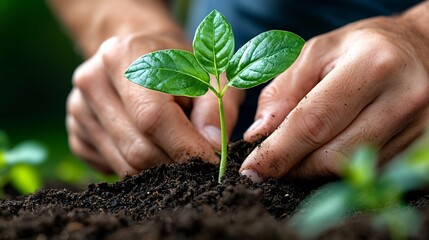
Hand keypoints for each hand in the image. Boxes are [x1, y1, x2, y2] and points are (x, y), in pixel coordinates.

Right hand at [66, 33, 243, 175]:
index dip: (185, 147)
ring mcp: (78, 109)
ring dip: (159, 167)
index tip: (211, 163)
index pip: (152, 117)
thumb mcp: (211, 74)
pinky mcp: (76, 134)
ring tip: (175, 144)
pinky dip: (139, 168)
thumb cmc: (182, 65)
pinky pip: (112, 168)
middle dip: (175, 163)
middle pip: (137, 148)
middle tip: (198, 161)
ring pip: (125, 165)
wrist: (143, 55)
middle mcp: (92, 81)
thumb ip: (216, 108)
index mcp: (124, 56)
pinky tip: (151, 143)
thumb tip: (213, 147)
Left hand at [241, 15, 428, 181]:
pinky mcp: (421, 149)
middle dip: (293, 167)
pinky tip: (329, 152)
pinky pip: (368, 174)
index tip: (252, 170)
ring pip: (350, 171)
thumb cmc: (359, 49)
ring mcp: (418, 129)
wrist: (418, 51)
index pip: (314, 121)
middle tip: (271, 164)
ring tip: (300, 153)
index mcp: (371, 66)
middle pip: (332, 155)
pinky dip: (339, 170)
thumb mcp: (315, 53)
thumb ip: (283, 91)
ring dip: (314, 170)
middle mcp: (402, 99)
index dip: (277, 151)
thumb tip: (258, 135)